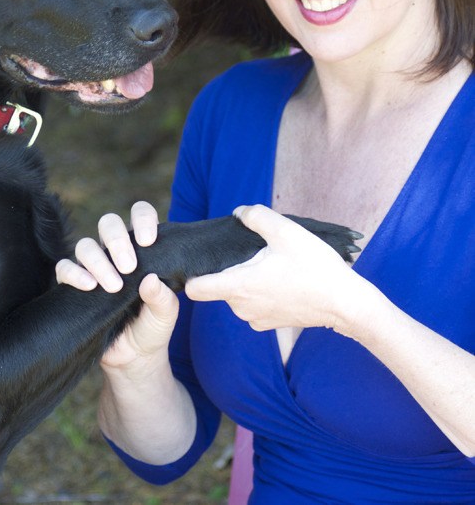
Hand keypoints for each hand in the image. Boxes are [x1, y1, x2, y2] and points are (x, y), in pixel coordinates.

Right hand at [55, 201, 178, 367]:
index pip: (140, 215)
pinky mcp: (73, 285)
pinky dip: (73, 273)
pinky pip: (64, 268)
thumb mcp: (166, 315)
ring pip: (85, 245)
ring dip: (98, 261)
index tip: (149, 240)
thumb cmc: (153, 328)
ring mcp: (94, 267)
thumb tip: (150, 280)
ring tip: (114, 287)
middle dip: (117, 239)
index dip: (142, 218)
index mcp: (142, 248)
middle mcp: (116, 252)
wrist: (133, 359)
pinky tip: (89, 286)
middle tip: (129, 266)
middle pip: (108, 223)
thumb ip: (163, 298)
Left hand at [185, 205, 359, 333]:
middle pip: (219, 285)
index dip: (193, 274)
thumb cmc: (315, 266)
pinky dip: (262, 293)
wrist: (346, 302)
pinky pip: (254, 304)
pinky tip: (283, 281)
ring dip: (249, 280)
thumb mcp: (286, 230)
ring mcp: (256, 319)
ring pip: (238, 294)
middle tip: (258, 254)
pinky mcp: (270, 324)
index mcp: (239, 286)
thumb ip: (256, 216)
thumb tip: (238, 213)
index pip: (195, 289)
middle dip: (232, 268)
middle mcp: (242, 308)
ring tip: (274, 266)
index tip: (203, 261)